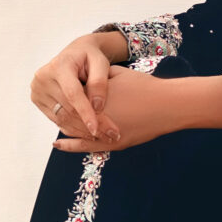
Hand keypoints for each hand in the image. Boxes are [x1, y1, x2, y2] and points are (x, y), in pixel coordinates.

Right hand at [30, 36, 117, 145]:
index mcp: (59, 66)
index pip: (72, 94)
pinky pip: (56, 119)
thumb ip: (99, 82)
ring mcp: (38, 90)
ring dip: (82, 131)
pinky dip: (72, 128)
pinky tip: (87, 132)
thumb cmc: (90, 56)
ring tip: (102, 136)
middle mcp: (43, 78)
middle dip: (89, 125)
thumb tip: (97, 107)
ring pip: (62, 118)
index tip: (98, 129)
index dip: (85, 113)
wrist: (75, 53)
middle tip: (110, 135)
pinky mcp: (37, 100)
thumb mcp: (100, 63)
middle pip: (67, 109)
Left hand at [53, 65, 183, 153]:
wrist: (167, 105)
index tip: (59, 89)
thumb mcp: (117, 73)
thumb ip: (96, 78)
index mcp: (95, 96)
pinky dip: (69, 146)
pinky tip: (58, 143)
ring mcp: (103, 132)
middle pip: (70, 114)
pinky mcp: (112, 145)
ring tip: (55, 119)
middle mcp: (96, 116)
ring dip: (63, 125)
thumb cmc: (144, 87)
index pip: (71, 96)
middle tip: (54, 104)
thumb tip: (80, 78)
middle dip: (61, 109)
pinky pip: (85, 147)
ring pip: (74, 130)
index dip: (64, 93)